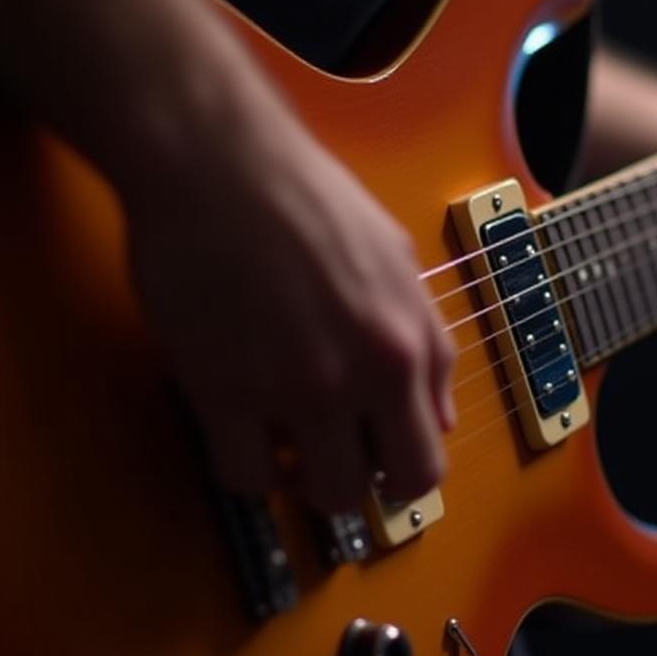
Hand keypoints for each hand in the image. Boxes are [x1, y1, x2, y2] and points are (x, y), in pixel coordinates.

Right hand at [119, 59, 454, 510]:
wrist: (219, 162)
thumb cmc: (308, 197)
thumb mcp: (397, 260)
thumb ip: (426, 342)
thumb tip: (436, 416)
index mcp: (409, 343)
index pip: (428, 458)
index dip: (401, 468)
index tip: (373, 451)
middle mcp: (363, 375)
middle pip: (387, 489)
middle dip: (362, 481)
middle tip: (330, 452)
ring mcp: (293, 389)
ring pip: (320, 493)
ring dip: (304, 476)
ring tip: (283, 437)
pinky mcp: (222, 392)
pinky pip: (244, 476)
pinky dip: (246, 465)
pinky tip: (241, 429)